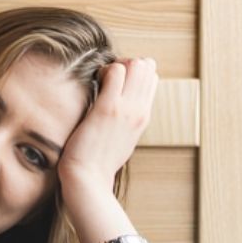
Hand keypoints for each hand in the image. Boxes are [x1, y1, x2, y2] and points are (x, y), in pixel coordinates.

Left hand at [57, 57, 157, 195]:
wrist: (89, 179)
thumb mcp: (122, 140)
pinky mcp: (108, 108)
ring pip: (135, 64)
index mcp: (143, 117)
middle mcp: (139, 110)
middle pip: (147, 67)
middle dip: (128, 62)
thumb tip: (119, 109)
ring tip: (101, 79)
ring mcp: (126, 109)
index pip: (152, 79)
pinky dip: (105, 69)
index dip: (135, 72)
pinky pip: (115, 71)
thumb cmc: (99, 162)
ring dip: (116, 63)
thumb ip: (125, 121)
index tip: (116, 81)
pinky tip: (94, 81)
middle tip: (107, 76)